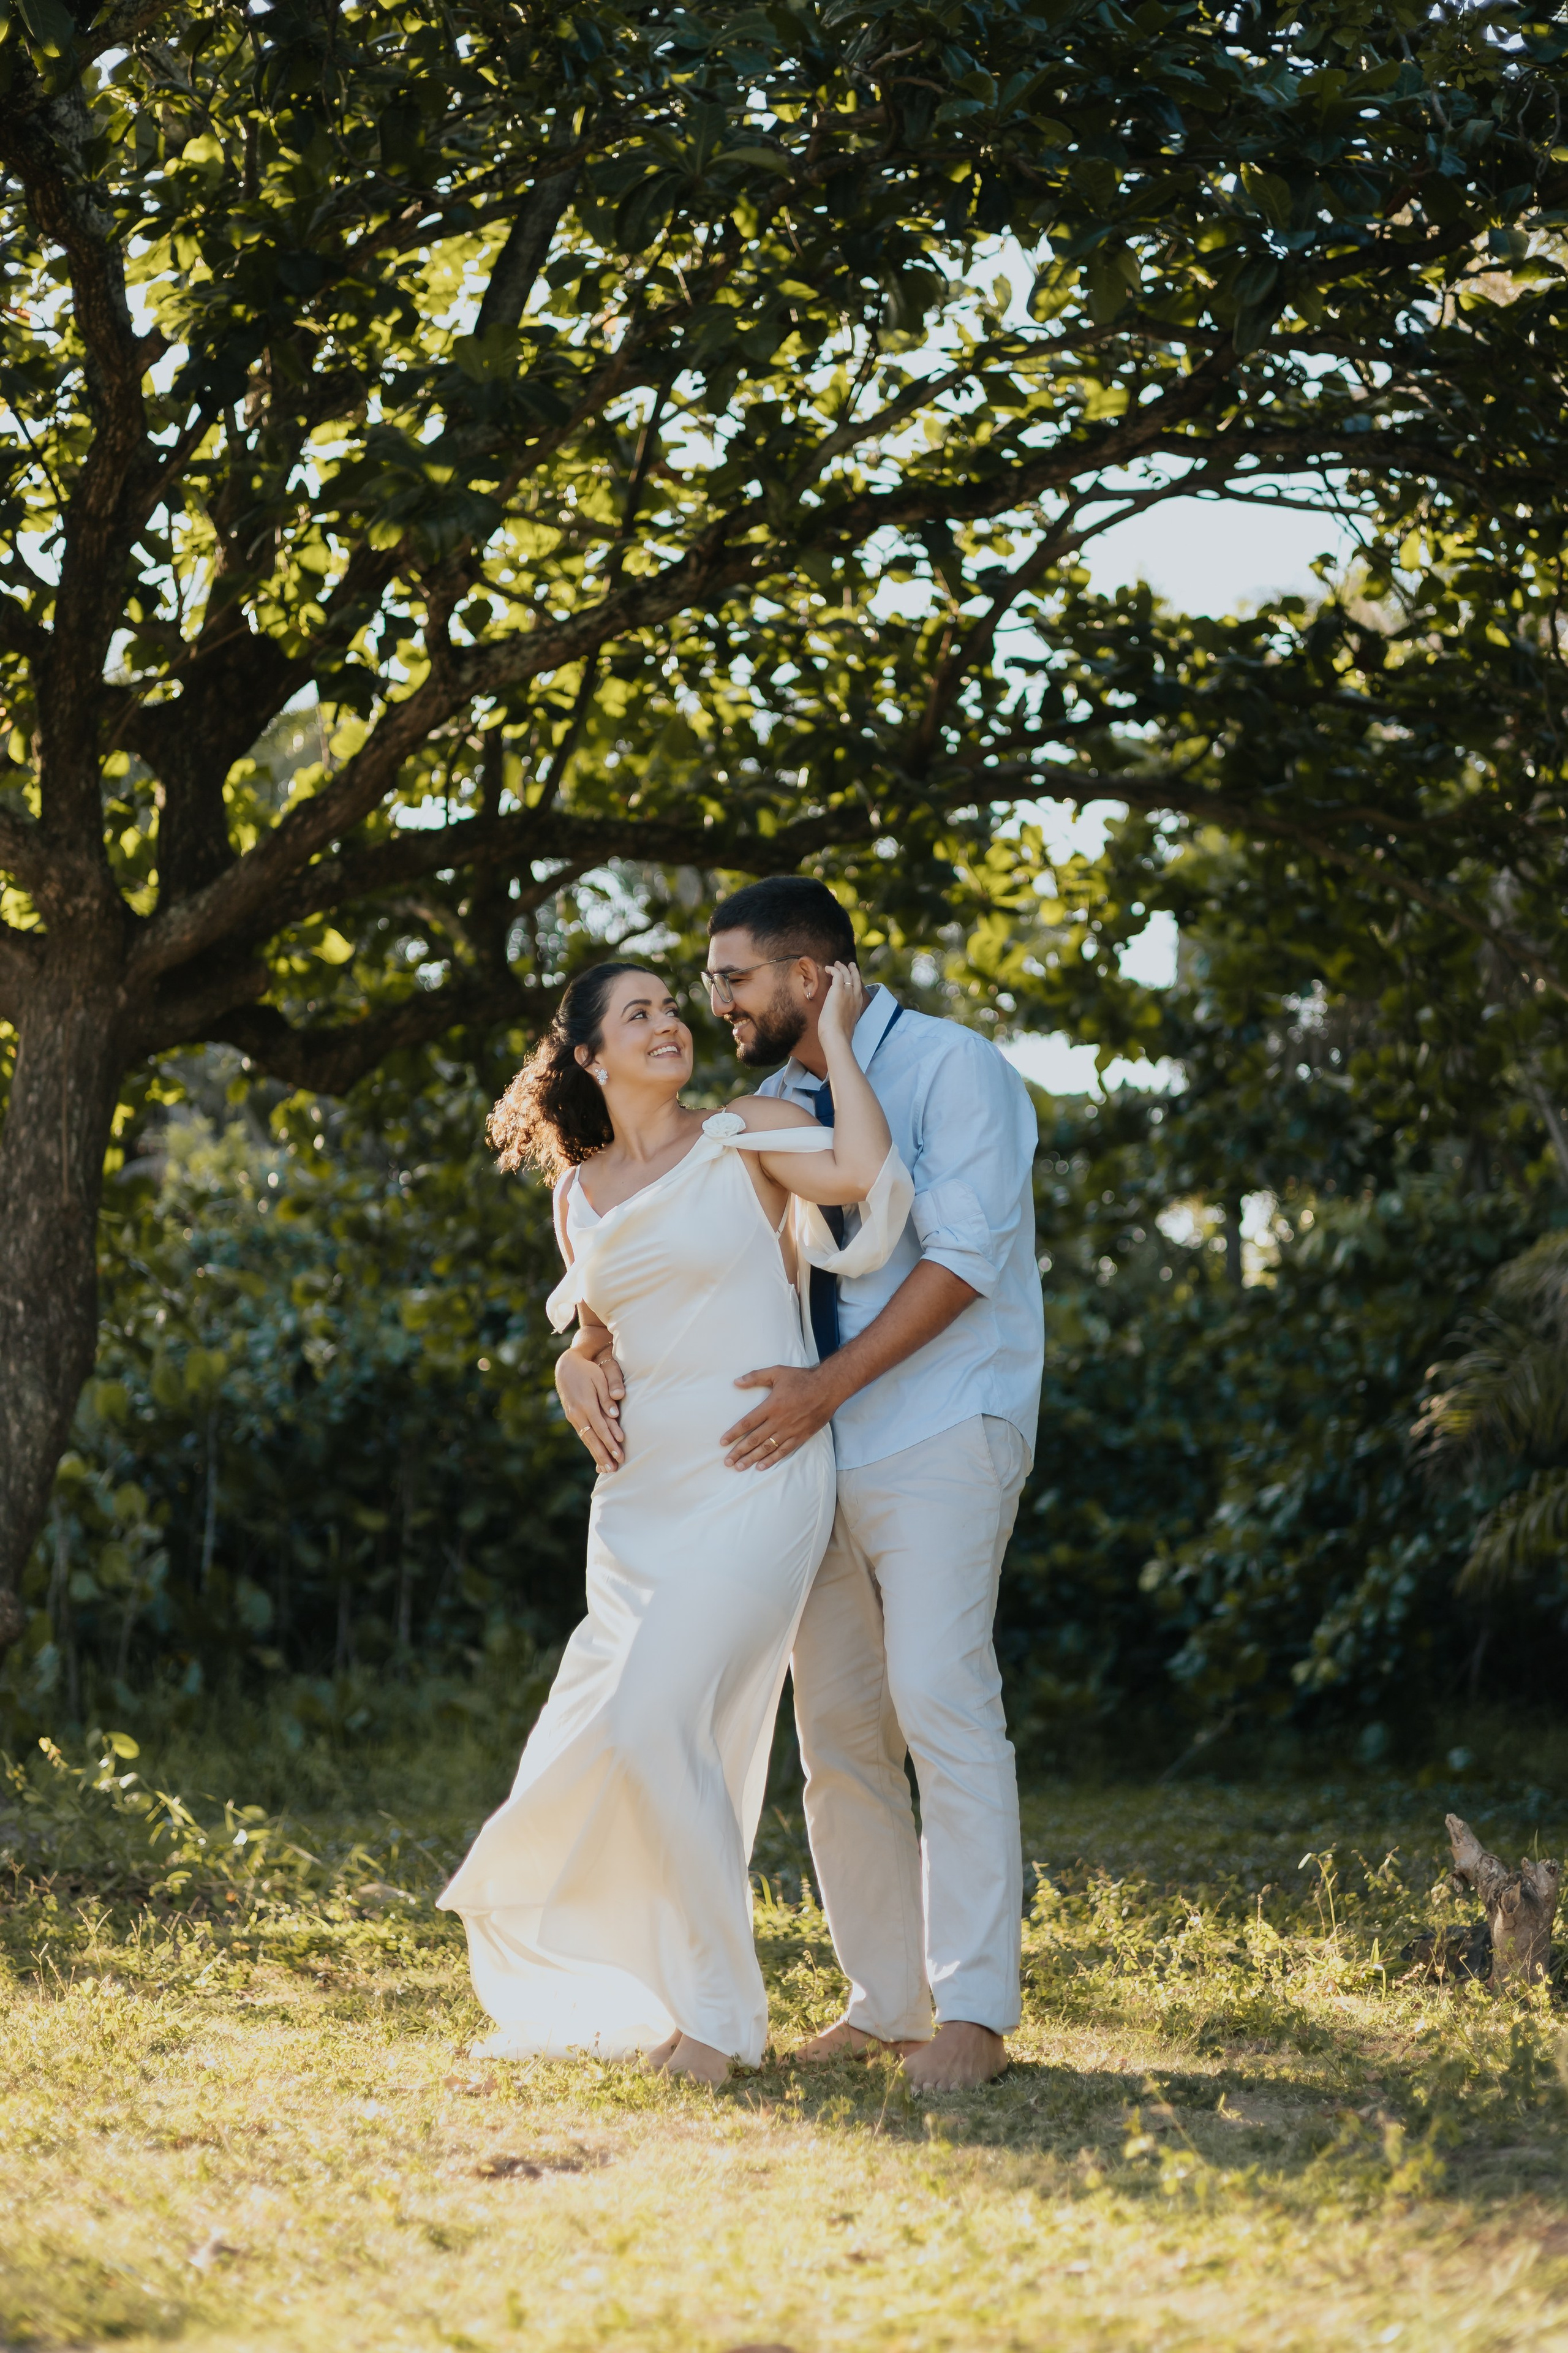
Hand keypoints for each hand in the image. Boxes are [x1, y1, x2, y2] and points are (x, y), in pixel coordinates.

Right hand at [556, 1343, 625, 1470]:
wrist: (566, 1366)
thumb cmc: (588, 1370)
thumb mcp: (599, 1379)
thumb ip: (607, 1397)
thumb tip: (615, 1415)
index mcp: (585, 1404)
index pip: (600, 1428)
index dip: (610, 1442)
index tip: (619, 1454)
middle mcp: (577, 1413)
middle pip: (592, 1439)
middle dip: (603, 1455)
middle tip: (613, 1469)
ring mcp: (573, 1416)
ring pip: (586, 1439)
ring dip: (596, 1454)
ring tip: (606, 1468)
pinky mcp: (572, 1417)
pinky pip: (582, 1434)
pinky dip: (590, 1446)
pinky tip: (596, 1454)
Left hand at [722, 1363, 837, 1468]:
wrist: (828, 1388)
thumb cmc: (801, 1379)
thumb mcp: (777, 1372)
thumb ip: (755, 1377)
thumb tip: (735, 1382)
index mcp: (771, 1406)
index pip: (747, 1423)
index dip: (733, 1434)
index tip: (723, 1443)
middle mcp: (778, 1421)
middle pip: (754, 1440)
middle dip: (739, 1452)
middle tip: (728, 1462)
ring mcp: (790, 1431)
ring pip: (767, 1448)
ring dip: (752, 1458)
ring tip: (740, 1467)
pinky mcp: (800, 1436)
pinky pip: (783, 1451)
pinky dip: (772, 1460)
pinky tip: (761, 1466)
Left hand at [817, 960, 869, 1050]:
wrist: (837, 1036)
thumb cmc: (838, 1036)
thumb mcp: (845, 1025)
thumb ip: (844, 1019)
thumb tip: (837, 1020)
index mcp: (858, 1006)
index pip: (858, 990)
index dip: (855, 982)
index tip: (851, 978)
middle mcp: (855, 997)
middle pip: (856, 979)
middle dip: (853, 970)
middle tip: (849, 964)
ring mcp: (848, 993)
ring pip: (847, 974)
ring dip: (842, 967)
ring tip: (836, 963)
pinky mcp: (838, 990)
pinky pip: (838, 974)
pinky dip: (833, 969)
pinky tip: (827, 968)